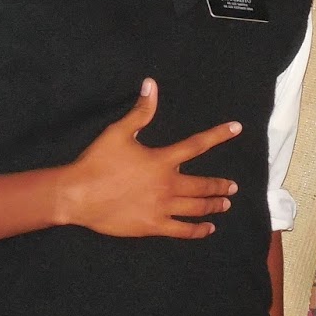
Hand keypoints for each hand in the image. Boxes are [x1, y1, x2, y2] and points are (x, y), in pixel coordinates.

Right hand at [57, 78, 239, 237]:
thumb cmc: (96, 162)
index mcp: (162, 160)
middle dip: (221, 186)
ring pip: (197, 207)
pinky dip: (198, 230)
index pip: (197, 145)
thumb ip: (140, 111)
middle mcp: (167, 184)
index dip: (219, 134)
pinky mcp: (153, 226)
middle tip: (233, 187)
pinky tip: (208, 228)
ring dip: (214, 206)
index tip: (237, 128)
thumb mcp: (118, 132)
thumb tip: (151, 84)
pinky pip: (182, 230)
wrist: (77, 195)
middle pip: (203, 185)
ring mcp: (162, 207)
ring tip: (225, 205)